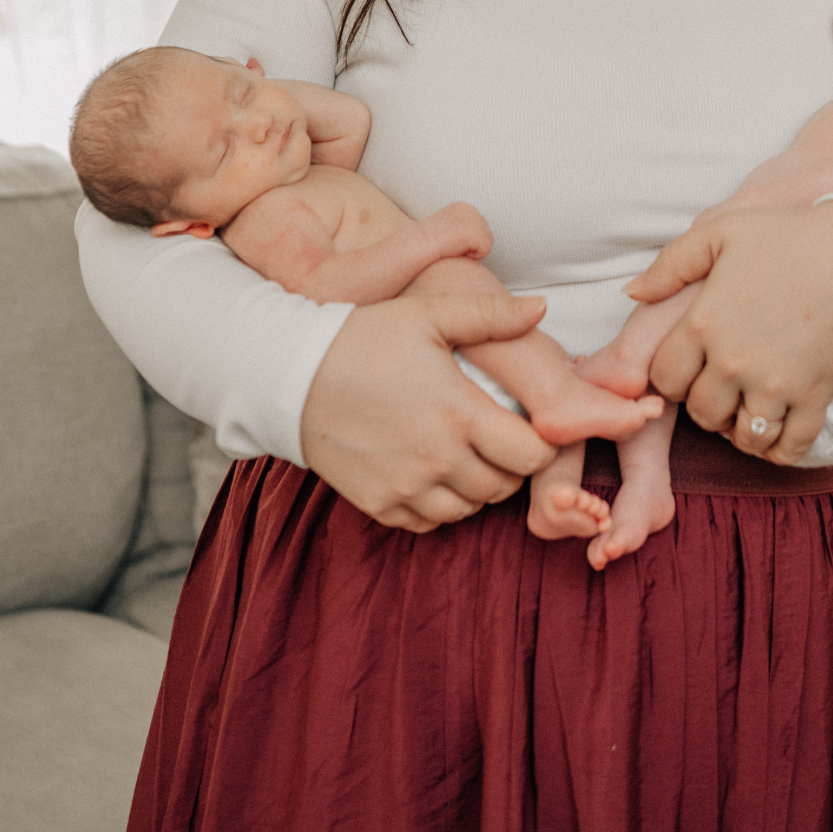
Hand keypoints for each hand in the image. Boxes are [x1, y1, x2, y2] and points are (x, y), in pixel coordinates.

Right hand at [300, 293, 556, 527]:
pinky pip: (428, 522)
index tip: (529, 426)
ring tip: (465, 455)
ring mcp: (406, 486)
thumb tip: (540, 308)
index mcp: (459, 414)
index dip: (540, 444)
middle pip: (504, 487)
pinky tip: (431, 473)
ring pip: (468, 510)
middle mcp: (437, 459)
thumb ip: (489, 314)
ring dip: (476, 488)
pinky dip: (438, 505)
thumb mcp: (427, 314)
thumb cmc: (362, 339)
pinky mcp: (378, 503)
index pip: (531, 456)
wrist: (292, 375)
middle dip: (511, 466)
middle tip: (499, 439)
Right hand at [421, 200, 493, 262]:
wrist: (417, 245)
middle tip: (451, 247)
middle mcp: (470, 209)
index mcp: (462, 207)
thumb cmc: (426, 244)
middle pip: (486, 235)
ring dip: (472, 251)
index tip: (450, 243)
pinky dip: (473, 256)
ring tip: (453, 248)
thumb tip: (471, 240)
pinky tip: (456, 251)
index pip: (479, 229)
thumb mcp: (445, 230)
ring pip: (487, 243)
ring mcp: (474, 218)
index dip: (466, 242)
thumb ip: (459, 229)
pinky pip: (485, 250)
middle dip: (472, 246)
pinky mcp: (476, 231)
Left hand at [628, 201, 832, 463]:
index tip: (691, 366)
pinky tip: (779, 425)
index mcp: (704, 323)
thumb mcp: (721, 233)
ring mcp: (777, 384)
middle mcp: (734, 361)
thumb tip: (632, 293)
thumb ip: (670, 265)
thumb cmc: (790, 236)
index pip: (663, 381)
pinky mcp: (816, 397)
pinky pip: (788, 448)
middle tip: (723, 385)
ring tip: (749, 404)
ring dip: (741, 428)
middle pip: (701, 414)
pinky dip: (779, 446)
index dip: (672, 377)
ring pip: (743, 437)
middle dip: (706, 404)